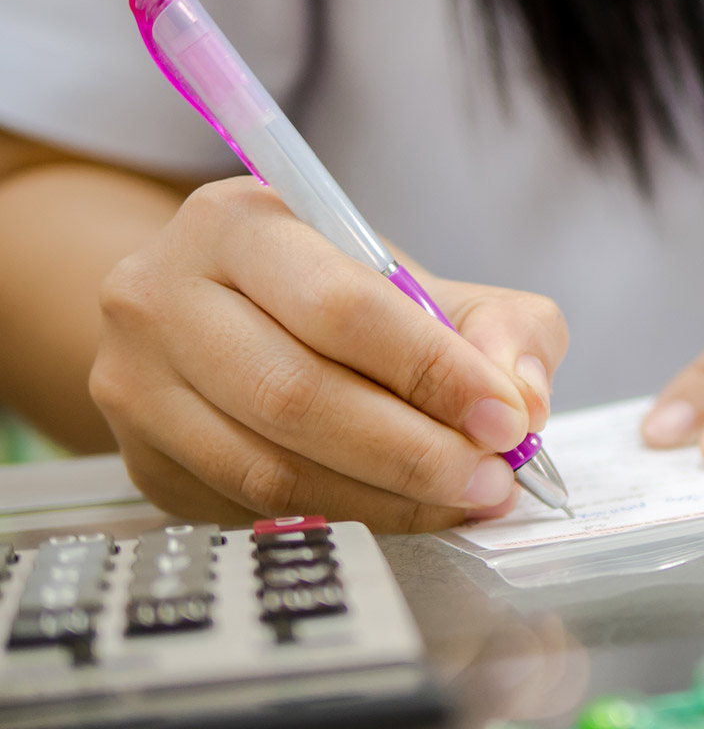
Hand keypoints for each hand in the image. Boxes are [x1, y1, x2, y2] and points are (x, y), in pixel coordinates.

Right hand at [90, 177, 567, 531]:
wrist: (219, 319)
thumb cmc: (332, 296)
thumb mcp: (422, 282)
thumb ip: (498, 326)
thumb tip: (524, 398)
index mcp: (237, 224)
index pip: (342, 306)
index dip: (433, 370)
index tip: (506, 419)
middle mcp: (162, 299)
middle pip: (298, 395)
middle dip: (415, 450)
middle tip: (493, 478)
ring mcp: (139, 388)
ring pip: (271, 468)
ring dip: (386, 498)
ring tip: (464, 498)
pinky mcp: (146, 464)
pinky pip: (253, 510)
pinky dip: (345, 519)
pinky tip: (404, 512)